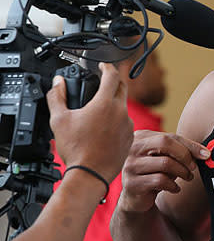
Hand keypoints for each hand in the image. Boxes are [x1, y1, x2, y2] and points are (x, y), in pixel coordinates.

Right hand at [47, 63, 133, 182]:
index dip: (107, 67)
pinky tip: (104, 128)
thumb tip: (58, 83)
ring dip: (114, 104)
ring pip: (123, 107)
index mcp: (105, 104)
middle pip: (122, 88)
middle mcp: (121, 112)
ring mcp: (128, 125)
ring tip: (99, 110)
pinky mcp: (130, 137)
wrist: (90, 174)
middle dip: (113, 82)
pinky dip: (117, 120)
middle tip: (103, 83)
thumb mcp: (59, 119)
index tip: (102, 66)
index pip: (112, 75)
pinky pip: (125, 123)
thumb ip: (57, 96)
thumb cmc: (76, 149)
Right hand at [118, 130, 209, 212]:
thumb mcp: (168, 158)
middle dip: (185, 155)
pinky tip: (175, 188)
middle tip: (194, 167)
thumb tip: (206, 153)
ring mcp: (130, 165)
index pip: (170, 136)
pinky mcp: (131, 183)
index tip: (206, 154)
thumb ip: (182, 151)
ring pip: (165, 163)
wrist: (136, 198)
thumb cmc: (155, 172)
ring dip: (182, 172)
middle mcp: (133, 148)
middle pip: (165, 143)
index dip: (190, 145)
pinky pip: (159, 180)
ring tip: (188, 177)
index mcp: (142, 137)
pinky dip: (173, 185)